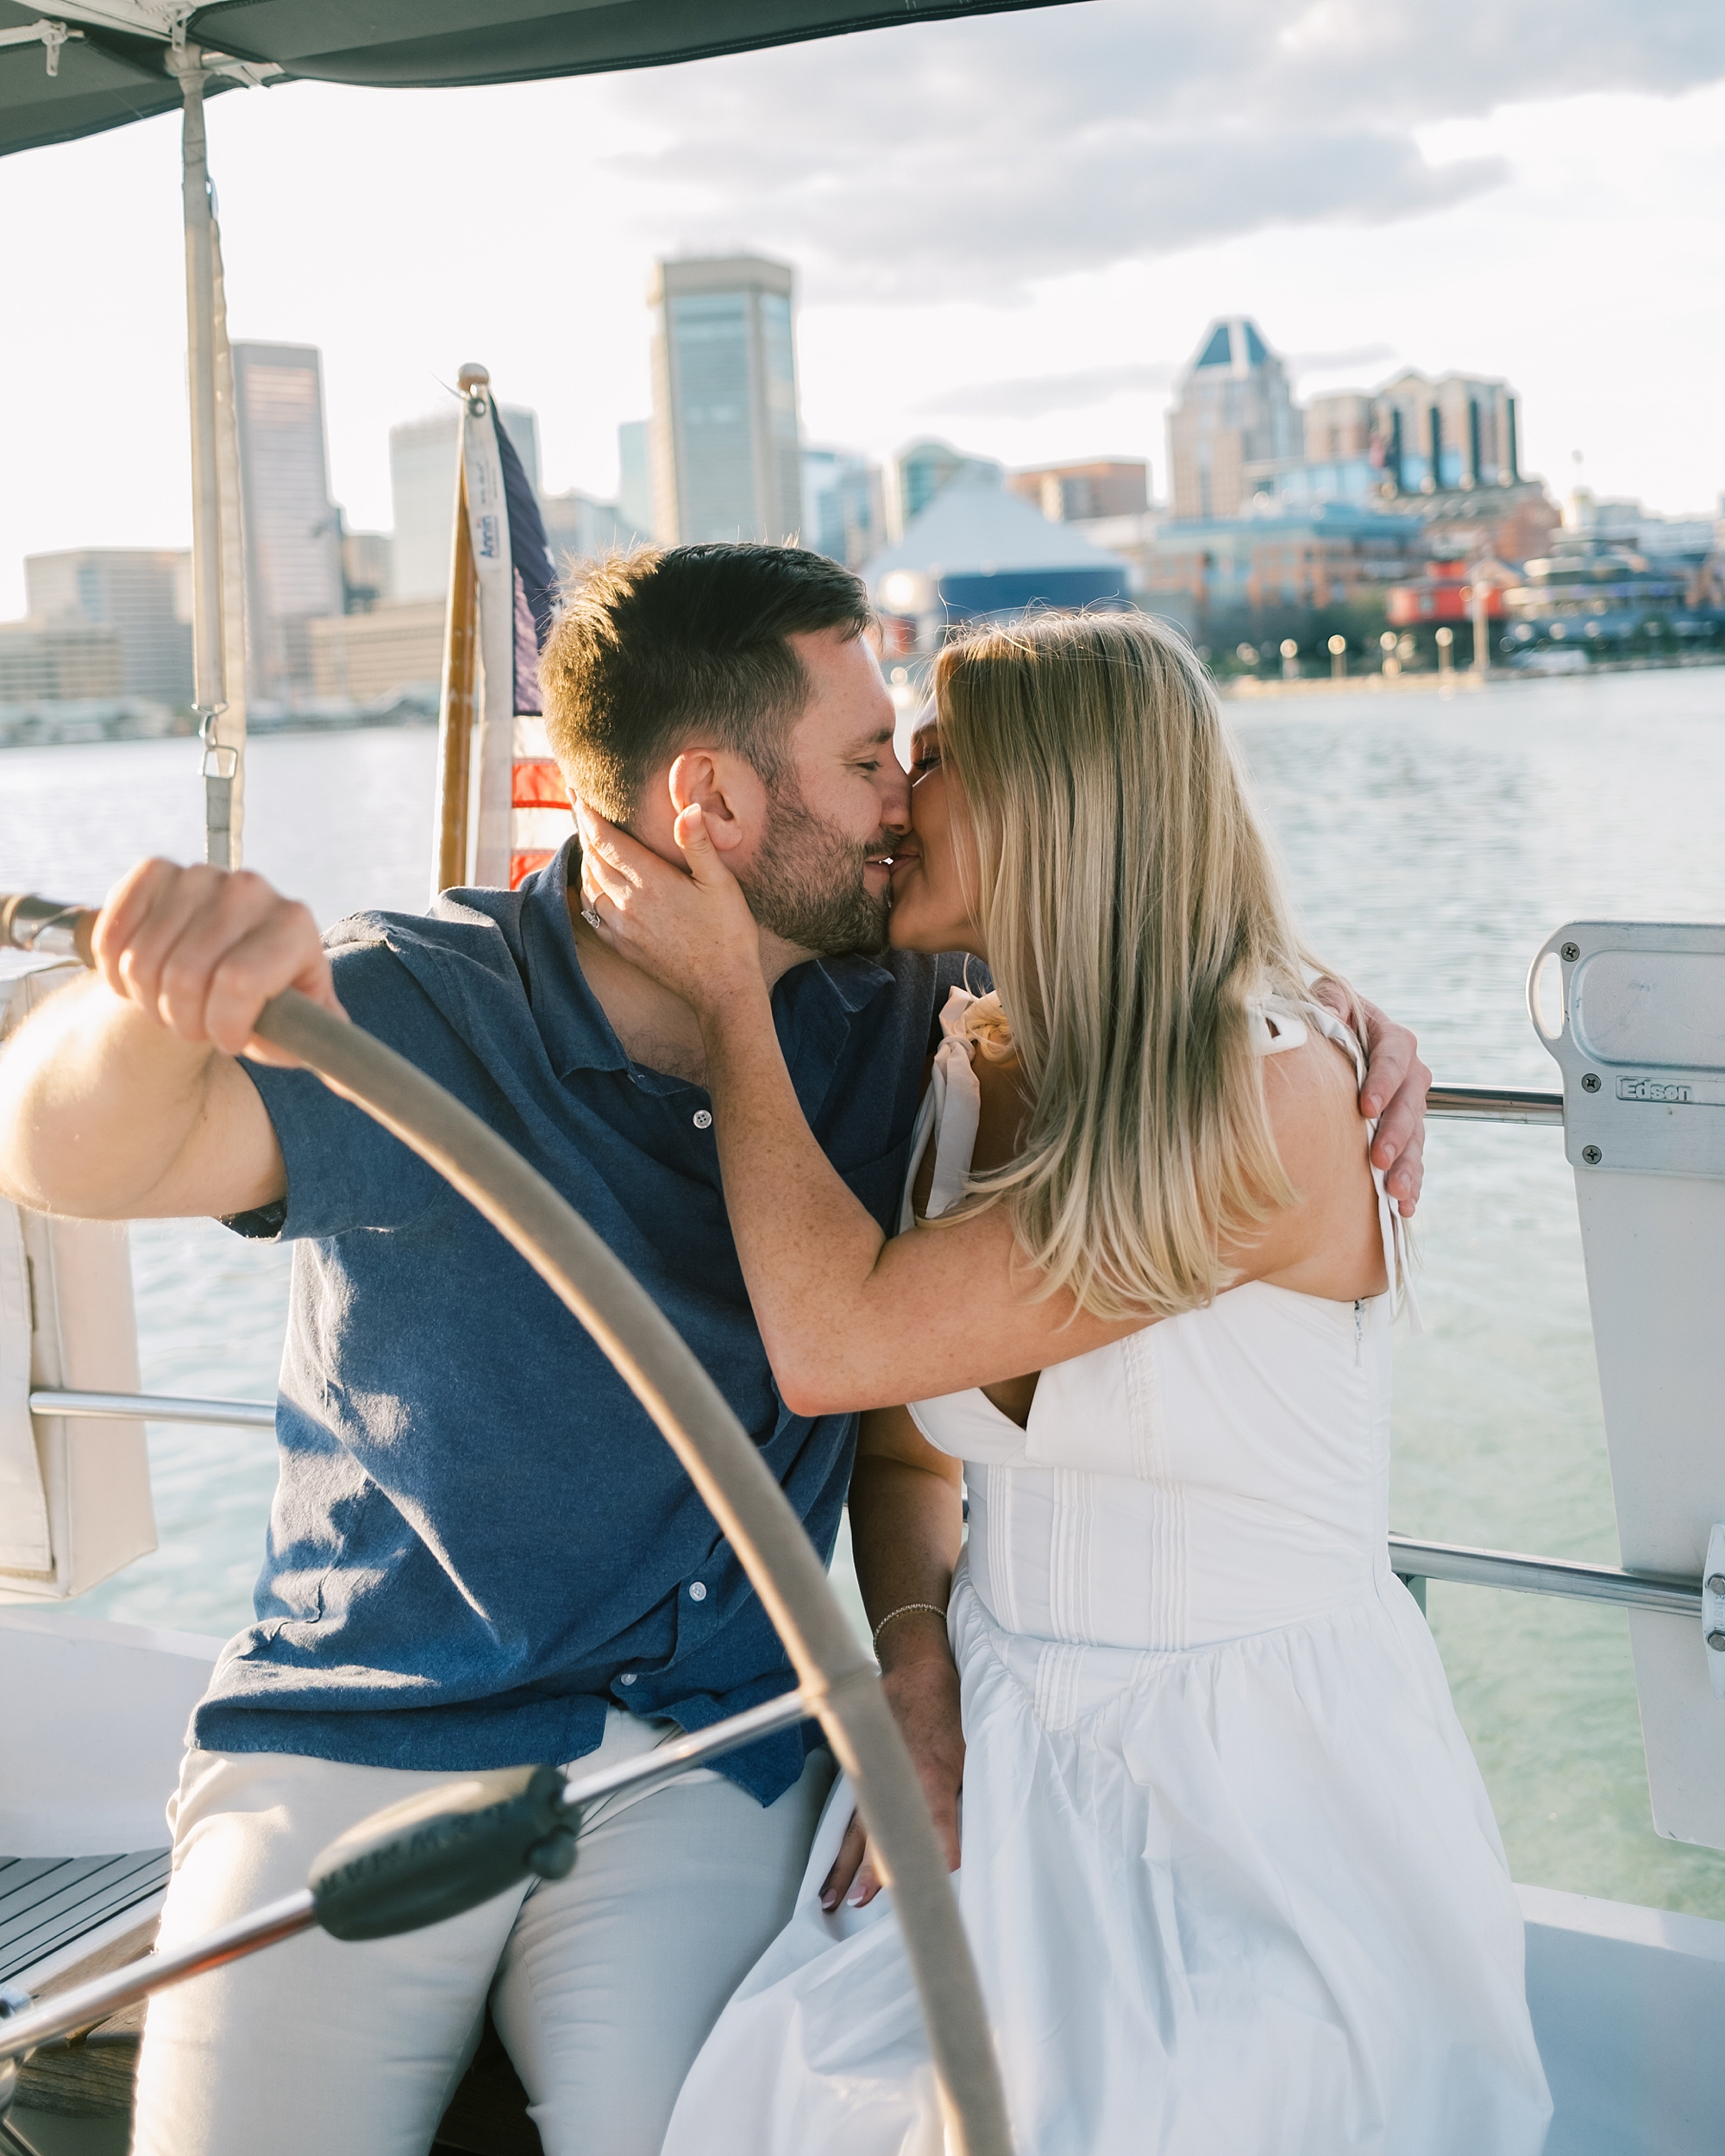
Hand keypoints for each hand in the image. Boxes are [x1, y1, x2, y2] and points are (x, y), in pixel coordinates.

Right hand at [91, 858, 342, 1067]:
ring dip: (148, 1000)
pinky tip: (137, 979)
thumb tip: (346, 1084)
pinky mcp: (156, 871)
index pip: (239, 982)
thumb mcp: (297, 1028)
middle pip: (186, 976)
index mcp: (295, 925)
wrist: (223, 967)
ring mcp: (201, 875)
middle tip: (195, 1028)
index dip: (223, 1026)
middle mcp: (251, 890)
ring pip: (144, 959)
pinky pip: (115, 931)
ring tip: (171, 1006)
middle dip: (183, 1021)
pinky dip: (115, 969)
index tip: (228, 1042)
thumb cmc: (265, 1005)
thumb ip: (319, 1048)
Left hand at [575, 800, 761, 1011]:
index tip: (575, 794)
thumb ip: (699, 844)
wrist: (722, 988)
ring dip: (586, 860)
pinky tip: (595, 885)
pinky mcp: (623, 945)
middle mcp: (628, 902)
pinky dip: (588, 890)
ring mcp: (622, 926)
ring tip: (588, 842)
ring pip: (589, 884)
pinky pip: (592, 912)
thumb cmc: (728, 933)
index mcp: (651, 881)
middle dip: (584, 830)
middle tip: (579, 808)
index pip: (605, 840)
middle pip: (592, 858)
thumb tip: (688, 807)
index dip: (587, 815)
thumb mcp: (721, 883)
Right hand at [820, 1631, 962, 1910]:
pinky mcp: (863, 1774)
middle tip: (859, 1906)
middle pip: (880, 1840)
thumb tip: (962, 1840)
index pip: (935, 1836)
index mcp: (929, 1782)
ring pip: (856, 1832)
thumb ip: (962, 1800)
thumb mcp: (968, 1755)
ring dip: (845, 1867)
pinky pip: (850, 1815)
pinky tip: (834, 1864)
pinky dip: (841, 1843)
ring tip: (831, 1900)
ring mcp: (873, 1778)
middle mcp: (895, 1784)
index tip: (938, 1884)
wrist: (918, 1670)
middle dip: (872, 1876)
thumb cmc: (948, 1712)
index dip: (939, 1863)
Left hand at [1314, 981, 1428, 1216]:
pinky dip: (1411, 1185)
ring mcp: (1409, 1109)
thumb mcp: (1327, 1002)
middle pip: (1409, 1106)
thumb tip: (1329, 1007)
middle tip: (1378, 1158)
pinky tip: (1405, 1208)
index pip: (1394, 1059)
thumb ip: (1330, 999)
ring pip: (1415, 1139)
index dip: (1382, 1082)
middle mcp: (1408, 1076)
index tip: (1365, 1107)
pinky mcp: (1403, 1137)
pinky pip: (1412, 1162)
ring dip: (1407, 1167)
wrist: (1331, 1047)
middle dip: (1395, 1134)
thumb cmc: (1326, 1021)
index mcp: (1392, 1041)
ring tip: (1396, 1193)